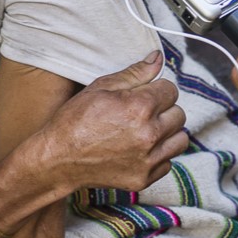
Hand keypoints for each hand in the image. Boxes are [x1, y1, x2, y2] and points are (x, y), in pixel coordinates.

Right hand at [35, 51, 188, 192]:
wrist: (57, 159)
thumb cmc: (75, 121)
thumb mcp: (101, 88)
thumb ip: (135, 73)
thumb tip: (158, 58)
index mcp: (140, 107)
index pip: (171, 90)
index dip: (156, 90)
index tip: (142, 96)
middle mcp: (149, 134)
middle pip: (179, 114)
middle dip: (163, 110)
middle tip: (140, 114)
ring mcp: (148, 159)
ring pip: (180, 139)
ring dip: (167, 133)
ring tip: (144, 131)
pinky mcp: (145, 178)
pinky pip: (168, 161)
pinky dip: (158, 155)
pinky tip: (138, 150)